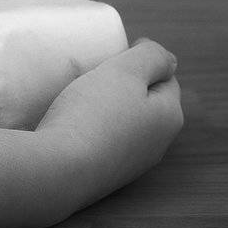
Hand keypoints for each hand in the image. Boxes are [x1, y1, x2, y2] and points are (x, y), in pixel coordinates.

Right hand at [35, 38, 183, 210]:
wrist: (58, 170)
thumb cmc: (93, 114)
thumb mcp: (125, 72)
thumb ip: (152, 57)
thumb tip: (169, 61)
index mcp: (169, 117)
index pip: (167, 78)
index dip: (144, 60)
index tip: (115, 51)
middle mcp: (157, 144)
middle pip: (146, 102)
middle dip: (127, 84)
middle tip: (96, 71)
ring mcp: (130, 164)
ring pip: (125, 122)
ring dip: (110, 106)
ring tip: (80, 94)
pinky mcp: (104, 176)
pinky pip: (105, 141)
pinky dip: (95, 127)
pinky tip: (72, 123)